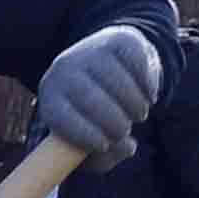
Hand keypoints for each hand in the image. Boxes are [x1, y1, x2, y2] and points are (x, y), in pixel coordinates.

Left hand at [35, 24, 161, 168]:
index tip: (105, 144)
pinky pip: (137, 65)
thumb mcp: (92, 137)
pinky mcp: (119, 41)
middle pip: (90, 100)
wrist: (110, 61)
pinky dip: (148, 85)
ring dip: (135, 105)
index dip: (84, 135)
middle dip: (114, 122)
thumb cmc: (97, 111)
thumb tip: (126, 148)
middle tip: (125, 129)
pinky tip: (147, 94)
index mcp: (50, 98)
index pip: (61, 118)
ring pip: (118, 83)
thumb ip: (105, 156)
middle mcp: (64, 71)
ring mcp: (91, 52)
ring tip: (138, 114)